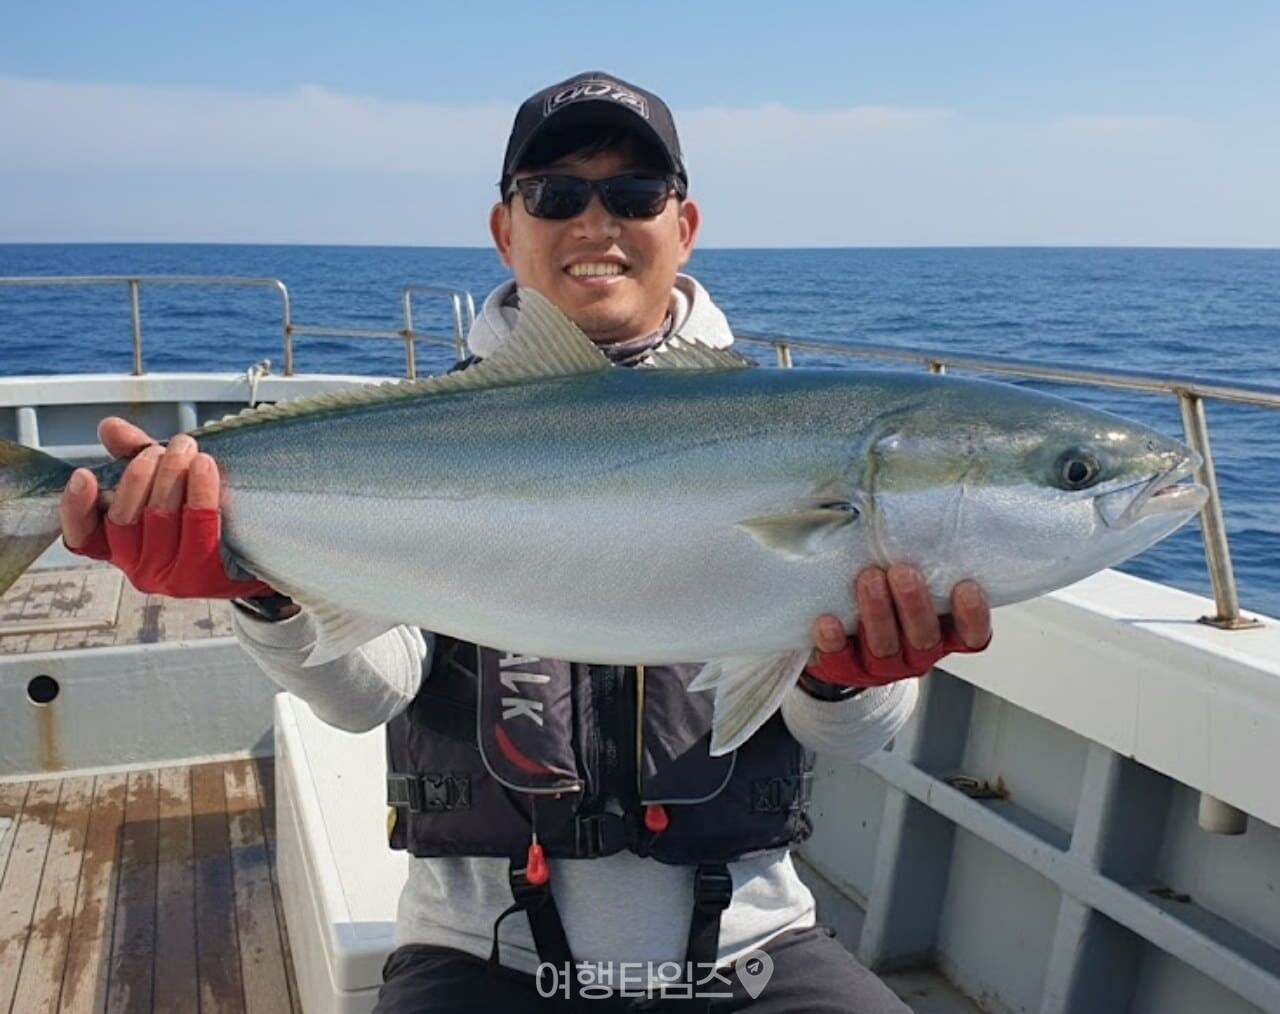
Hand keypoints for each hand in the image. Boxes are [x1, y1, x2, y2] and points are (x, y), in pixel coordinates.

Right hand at [58, 416, 276, 599]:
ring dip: (171, 475)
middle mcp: (140, 567)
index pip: (83, 538)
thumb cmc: (208, 514)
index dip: (76, 508)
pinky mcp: (206, 576)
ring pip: (158, 519)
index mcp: (123, 547)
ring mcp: (172, 577)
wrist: (263, 549)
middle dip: (142, 472)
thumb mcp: (169, 482)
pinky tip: (205, 466)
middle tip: (166, 447)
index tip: (84, 474)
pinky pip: (198, 527)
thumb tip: (110, 427)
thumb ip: (136, 455)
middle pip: (125, 518)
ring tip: (187, 448)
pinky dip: (200, 491)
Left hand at [805, 564, 990, 687]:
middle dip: (914, 604)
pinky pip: (841, 662)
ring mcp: (883, 665)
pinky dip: (834, 643)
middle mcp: (917, 652)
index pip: (971, 636)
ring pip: (885, 648)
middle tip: (903, 571)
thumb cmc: (886, 592)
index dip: (972, 616)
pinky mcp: (847, 670)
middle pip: (924, 637)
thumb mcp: (906, 575)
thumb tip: (919, 504)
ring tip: (868, 578)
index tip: (966, 586)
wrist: (842, 638)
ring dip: (877, 613)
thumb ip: (917, 554)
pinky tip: (827, 622)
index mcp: (943, 632)